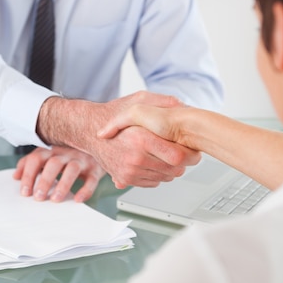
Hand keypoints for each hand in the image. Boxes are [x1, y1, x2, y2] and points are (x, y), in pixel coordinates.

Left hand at [13, 146, 105, 202]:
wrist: (98, 148)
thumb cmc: (68, 156)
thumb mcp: (49, 156)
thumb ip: (31, 164)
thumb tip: (15, 176)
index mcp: (52, 150)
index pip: (36, 159)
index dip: (28, 175)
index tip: (25, 193)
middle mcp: (66, 153)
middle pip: (53, 163)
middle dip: (45, 181)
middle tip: (38, 198)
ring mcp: (82, 159)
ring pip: (72, 169)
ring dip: (63, 184)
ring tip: (56, 200)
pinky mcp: (95, 169)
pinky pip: (91, 179)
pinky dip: (85, 190)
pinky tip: (78, 200)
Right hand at [37, 92, 200, 188]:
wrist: (89, 130)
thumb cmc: (113, 114)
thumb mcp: (138, 100)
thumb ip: (162, 102)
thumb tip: (182, 105)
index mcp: (141, 139)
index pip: (177, 156)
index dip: (190, 155)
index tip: (193, 151)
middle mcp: (135, 158)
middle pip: (174, 170)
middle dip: (184, 164)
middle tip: (186, 154)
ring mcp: (129, 171)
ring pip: (165, 178)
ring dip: (172, 170)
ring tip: (169, 156)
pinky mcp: (125, 179)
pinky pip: (152, 183)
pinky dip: (158, 175)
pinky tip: (156, 162)